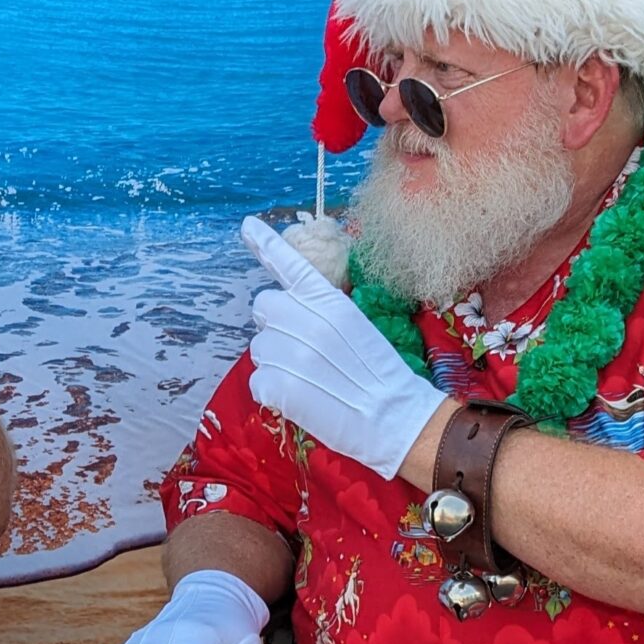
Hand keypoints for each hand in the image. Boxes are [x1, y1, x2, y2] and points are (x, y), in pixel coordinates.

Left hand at [239, 215, 447, 479]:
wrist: (396, 418)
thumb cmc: (382, 377)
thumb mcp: (358, 328)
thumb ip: (323, 314)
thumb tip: (289, 316)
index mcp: (331, 303)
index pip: (292, 265)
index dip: (266, 244)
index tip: (247, 225)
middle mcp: (308, 321)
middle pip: (263, 307)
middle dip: (275, 325)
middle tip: (300, 350)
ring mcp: (291, 353)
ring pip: (258, 347)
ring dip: (273, 362)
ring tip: (306, 379)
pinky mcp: (280, 386)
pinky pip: (257, 382)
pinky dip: (271, 393)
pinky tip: (297, 399)